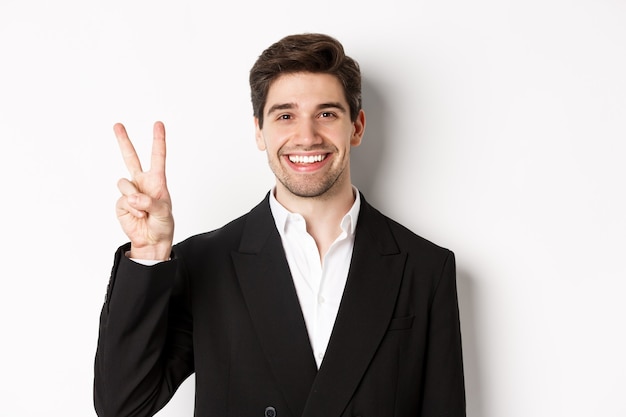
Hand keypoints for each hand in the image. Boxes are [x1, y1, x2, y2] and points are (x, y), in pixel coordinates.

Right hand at [115, 121, 173, 259]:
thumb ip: (149, 203)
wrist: (151, 241)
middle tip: (117, 125)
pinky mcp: (121, 202)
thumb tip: (132, 197)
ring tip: (143, 212)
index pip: (157, 157)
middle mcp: (142, 182)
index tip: (158, 124)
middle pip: (130, 158)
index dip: (158, 140)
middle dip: (123, 141)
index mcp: (157, 180)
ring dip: (134, 198)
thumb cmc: (162, 225)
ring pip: (124, 183)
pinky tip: (137, 216)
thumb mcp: (164, 213)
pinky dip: (130, 209)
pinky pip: (122, 200)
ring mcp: (130, 192)